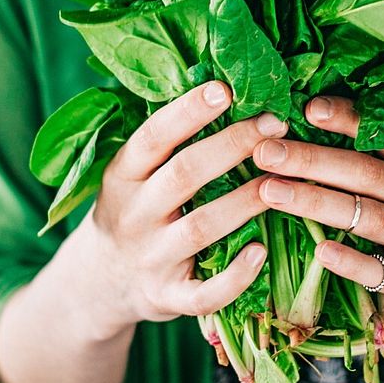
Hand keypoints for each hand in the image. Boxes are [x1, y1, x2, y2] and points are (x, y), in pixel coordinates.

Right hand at [54, 80, 287, 338]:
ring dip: (244, 202)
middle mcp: (133, 215)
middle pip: (184, 175)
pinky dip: (233, 277)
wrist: (100, 284)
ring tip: (283, 179)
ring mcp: (150, 259)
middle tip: (275, 123)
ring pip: (201, 228)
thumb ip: (167, 144)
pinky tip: (261, 252)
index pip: (152, 137)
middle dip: (231, 146)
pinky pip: (203, 293)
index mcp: (121, 176)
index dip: (187, 112)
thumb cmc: (134, 211)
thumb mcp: (132, 175)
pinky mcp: (167, 299)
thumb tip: (224, 83)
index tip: (225, 88)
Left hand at [251, 95, 383, 335]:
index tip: (305, 107)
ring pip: (372, 218)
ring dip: (319, 204)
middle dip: (313, 160)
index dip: (346, 119)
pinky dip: (354, 263)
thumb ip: (361, 165)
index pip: (382, 135)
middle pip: (367, 173)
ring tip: (271, 193)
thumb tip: (293, 130)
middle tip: (265, 152)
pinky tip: (321, 253)